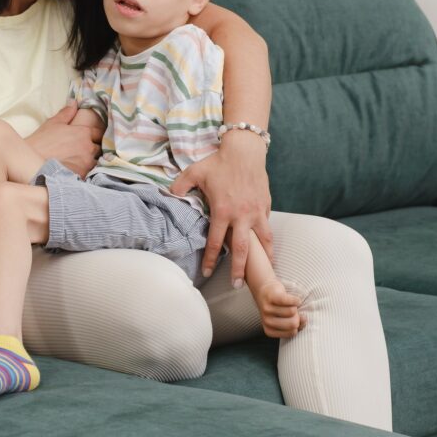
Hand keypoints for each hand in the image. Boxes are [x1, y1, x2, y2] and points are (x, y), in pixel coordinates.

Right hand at [26, 102, 100, 176]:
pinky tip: (78, 169)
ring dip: (91, 159)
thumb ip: (66, 113)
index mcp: (83, 133)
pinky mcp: (82, 175)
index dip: (94, 133)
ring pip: (96, 160)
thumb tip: (74, 102)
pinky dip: (86, 170)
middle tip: (85, 149)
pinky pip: (90, 172)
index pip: (98, 132)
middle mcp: (88, 148)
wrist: (33, 164)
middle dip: (93, 146)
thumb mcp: (53, 123)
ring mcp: (87, 163)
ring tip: (81, 160)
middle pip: (98, 147)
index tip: (90, 136)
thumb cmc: (41, 142)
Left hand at [171, 130, 271, 286]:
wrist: (245, 151)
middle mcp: (241, 215)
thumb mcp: (195, 172)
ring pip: (263, 241)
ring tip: (264, 272)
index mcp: (222, 211)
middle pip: (241, 250)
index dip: (211, 260)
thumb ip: (180, 186)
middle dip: (239, 270)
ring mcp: (256, 212)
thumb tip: (169, 196)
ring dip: (263, 259)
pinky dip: (267, 239)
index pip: (215, 242)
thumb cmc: (219, 162)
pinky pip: (267, 226)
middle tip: (236, 285)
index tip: (208, 273)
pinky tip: (266, 248)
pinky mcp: (266, 206)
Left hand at [254, 280, 306, 338]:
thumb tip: (304, 318)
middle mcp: (267, 321)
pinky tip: (294, 299)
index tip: (290, 318)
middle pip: (293, 323)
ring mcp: (267, 309)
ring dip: (294, 306)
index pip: (292, 332)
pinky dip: (296, 300)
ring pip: (292, 311)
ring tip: (287, 303)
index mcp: (269, 330)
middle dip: (297, 316)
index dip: (296, 325)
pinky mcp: (271, 297)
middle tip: (291, 310)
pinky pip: (290, 301)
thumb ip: (298, 324)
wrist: (264, 290)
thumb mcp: (287, 320)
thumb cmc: (278, 308)